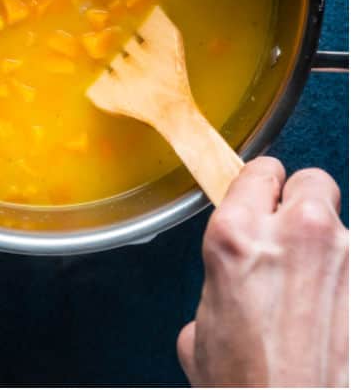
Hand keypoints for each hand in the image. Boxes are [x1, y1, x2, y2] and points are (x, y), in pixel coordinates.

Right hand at [178, 157, 347, 386]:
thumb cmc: (243, 384)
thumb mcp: (202, 326)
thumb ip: (223, 288)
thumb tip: (236, 294)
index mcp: (237, 235)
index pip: (260, 171)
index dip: (259, 190)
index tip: (258, 205)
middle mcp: (296, 234)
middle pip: (312, 181)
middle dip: (301, 205)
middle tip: (290, 241)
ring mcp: (345, 260)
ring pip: (342, 227)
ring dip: (329, 252)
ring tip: (313, 296)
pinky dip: (347, 288)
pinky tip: (333, 320)